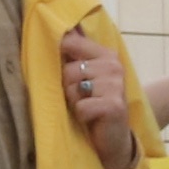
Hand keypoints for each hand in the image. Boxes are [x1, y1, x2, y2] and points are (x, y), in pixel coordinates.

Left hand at [59, 28, 137, 168]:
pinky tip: (91, 118)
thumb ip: (74, 54)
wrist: (114, 139)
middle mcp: (113, 66)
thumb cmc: (94, 105)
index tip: (65, 70)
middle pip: (68, 69)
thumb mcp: (85, 76)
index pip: (72, 42)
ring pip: (72, 87)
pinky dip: (81, 116)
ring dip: (74, 102)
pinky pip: (80, 107)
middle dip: (67, 87)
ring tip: (86, 107)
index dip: (59, 54)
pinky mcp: (113, 105)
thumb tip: (53, 29)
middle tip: (81, 98)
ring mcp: (115, 85)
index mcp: (106, 54)